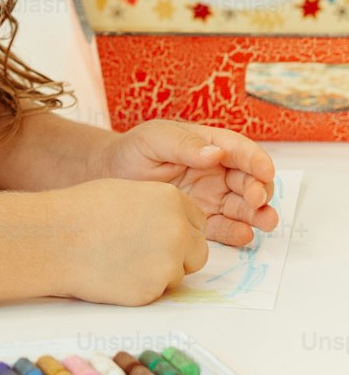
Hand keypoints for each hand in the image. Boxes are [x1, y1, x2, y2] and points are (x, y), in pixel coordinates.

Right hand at [55, 178, 208, 306]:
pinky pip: (157, 292)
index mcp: (171, 200)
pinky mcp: (152, 291)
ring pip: (178, 275)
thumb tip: (174, 223)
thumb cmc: (82, 211)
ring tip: (122, 260)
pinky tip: (115, 274)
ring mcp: (168, 263)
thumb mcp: (128, 192)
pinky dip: (141, 287)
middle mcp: (177, 231)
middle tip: (147, 253)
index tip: (163, 234)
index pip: (198, 221)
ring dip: (159, 272)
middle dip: (180, 255)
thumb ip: (158, 207)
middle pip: (198, 252)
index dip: (181, 229)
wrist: (56, 239)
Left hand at [96, 119, 277, 247]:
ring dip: (259, 213)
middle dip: (259, 189)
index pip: (240, 151)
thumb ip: (184, 144)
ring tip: (265, 222)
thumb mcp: (154, 139)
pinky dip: (238, 232)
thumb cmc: (133, 151)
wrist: (110, 179)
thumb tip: (216, 154)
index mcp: (209, 145)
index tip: (265, 171)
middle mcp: (217, 172)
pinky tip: (243, 235)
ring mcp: (212, 197)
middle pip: (249, 180)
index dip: (256, 160)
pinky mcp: (204, 220)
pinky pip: (226, 228)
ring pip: (245, 206)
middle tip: (255, 200)